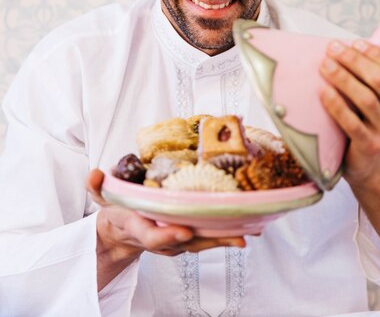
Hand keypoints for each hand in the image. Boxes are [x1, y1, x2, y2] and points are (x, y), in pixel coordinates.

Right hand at [86, 169, 245, 290]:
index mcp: (139, 227)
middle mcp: (160, 238)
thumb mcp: (102, 197)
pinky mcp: (186, 239)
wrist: (121, 233)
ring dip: (223, 238)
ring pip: (200, 243)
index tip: (184, 230)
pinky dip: (224, 235)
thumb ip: (96, 185)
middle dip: (209, 240)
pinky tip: (245, 227)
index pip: (152, 236)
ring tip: (247, 231)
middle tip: (234, 234)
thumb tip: (95, 174)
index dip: (167, 235)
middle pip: (186, 243)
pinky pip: (205, 238)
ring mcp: (174, 242)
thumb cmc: (118, 210)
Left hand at [319, 39, 379, 191]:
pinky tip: (323, 92)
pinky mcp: (369, 146)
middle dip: (354, 61)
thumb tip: (347, 48)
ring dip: (343, 78)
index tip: (354, 43)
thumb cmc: (373, 127)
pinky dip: (336, 105)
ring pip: (366, 99)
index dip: (375, 54)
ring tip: (325, 65)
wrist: (372, 169)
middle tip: (333, 49)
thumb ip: (375, 82)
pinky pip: (352, 123)